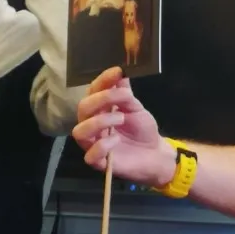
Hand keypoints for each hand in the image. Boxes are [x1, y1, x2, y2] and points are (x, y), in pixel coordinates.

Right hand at [72, 67, 175, 186]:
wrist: (154, 152)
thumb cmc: (142, 129)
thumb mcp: (136, 107)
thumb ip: (125, 93)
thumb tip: (120, 72)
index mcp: (99, 108)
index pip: (93, 91)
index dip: (103, 80)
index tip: (117, 72)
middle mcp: (92, 124)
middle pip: (83, 108)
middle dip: (101, 99)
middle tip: (123, 98)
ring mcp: (93, 143)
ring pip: (80, 131)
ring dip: (99, 121)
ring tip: (121, 118)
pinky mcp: (99, 162)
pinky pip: (89, 156)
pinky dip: (101, 146)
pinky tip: (116, 139)